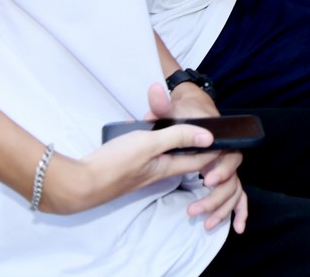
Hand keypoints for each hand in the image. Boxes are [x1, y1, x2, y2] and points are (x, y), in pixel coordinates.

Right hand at [46, 85, 246, 230]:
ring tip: (184, 125)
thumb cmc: (114, 164)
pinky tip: (152, 133)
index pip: (202, 158)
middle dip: (200, 145)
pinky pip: (153, 155)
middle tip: (211, 127)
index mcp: (168, 166)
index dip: (218, 148)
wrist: (79, 184)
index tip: (231, 136)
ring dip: (179, 142)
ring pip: (169, 155)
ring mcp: (144, 171)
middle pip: (187, 157)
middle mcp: (159, 171)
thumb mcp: (149, 144)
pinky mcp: (129, 169)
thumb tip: (208, 135)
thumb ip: (177, 136)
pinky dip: (160, 143)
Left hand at [163, 84, 247, 231]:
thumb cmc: (185, 110)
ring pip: (235, 188)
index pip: (227, 151)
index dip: (220, 166)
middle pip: (233, 172)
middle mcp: (225, 151)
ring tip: (208, 221)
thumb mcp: (172, 107)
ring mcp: (225, 165)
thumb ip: (162, 104)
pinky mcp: (221, 175)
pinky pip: (236, 194)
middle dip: (221, 188)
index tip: (206, 178)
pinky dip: (240, 210)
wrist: (194, 107)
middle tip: (202, 198)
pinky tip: (238, 226)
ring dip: (224, 205)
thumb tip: (153, 91)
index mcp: (218, 136)